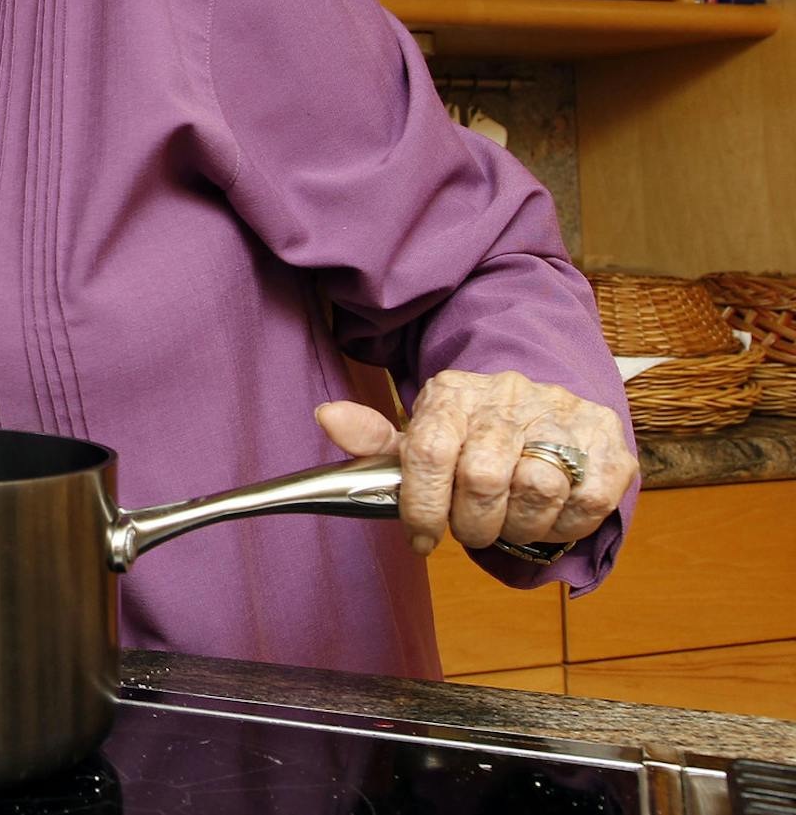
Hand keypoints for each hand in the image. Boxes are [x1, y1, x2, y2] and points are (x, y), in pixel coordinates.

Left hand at [316, 370, 636, 558]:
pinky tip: (547, 518)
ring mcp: (561, 414)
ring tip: (509, 522)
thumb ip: (374, 438)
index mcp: (452, 393)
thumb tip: (327, 416)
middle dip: (472, 523)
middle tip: (470, 530)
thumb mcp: (418, 436)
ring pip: (539, 489)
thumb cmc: (469, 436)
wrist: (540, 410)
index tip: (421, 539)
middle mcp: (508, 395)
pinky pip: (588, 501)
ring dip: (519, 526)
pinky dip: (564, 526)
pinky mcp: (607, 440)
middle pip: (484, 477)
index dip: (422, 507)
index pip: (429, 451)